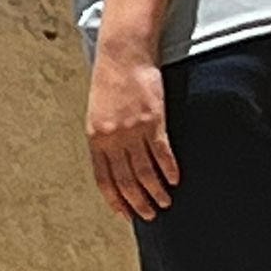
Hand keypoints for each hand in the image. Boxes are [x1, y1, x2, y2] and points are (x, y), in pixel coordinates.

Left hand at [86, 45, 178, 221]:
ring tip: (164, 202)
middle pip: (126, 181)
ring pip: (145, 172)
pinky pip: (162, 153)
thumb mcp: (97, 114)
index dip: (115, 200)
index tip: (125, 214)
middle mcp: (112, 139)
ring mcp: (133, 131)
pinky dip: (169, 170)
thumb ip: (104, 139)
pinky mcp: (153, 121)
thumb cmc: (110, 83)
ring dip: (156, 191)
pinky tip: (175, 180)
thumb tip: (115, 163)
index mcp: (95, 139)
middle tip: (149, 215)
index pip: (104, 180)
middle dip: (138, 202)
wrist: (123, 56)